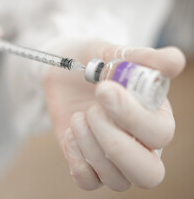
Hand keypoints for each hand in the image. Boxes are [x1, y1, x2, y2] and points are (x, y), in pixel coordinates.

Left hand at [44, 41, 184, 190]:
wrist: (63, 74)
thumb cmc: (92, 63)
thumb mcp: (112, 54)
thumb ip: (142, 58)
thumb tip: (174, 61)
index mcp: (157, 117)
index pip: (160, 134)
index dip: (130, 115)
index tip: (103, 89)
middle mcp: (142, 145)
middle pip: (149, 174)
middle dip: (115, 144)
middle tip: (92, 112)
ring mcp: (114, 160)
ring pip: (116, 180)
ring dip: (90, 144)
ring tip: (79, 116)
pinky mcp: (89, 165)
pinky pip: (88, 181)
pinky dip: (76, 157)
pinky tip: (72, 132)